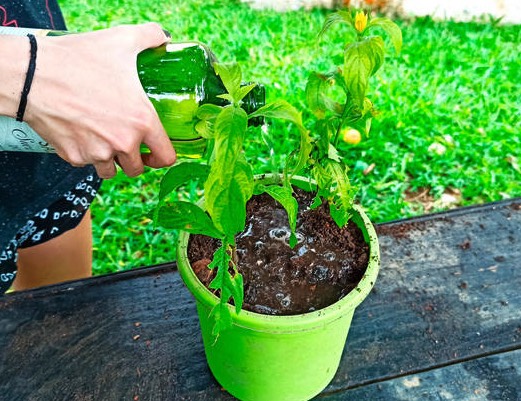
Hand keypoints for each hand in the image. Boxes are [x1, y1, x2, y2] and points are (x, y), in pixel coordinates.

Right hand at [24, 23, 176, 177]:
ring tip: (104, 139)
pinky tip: (81, 133)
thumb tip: (163, 38)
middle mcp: (122, 143)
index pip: (165, 157)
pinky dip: (85, 153)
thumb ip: (150, 37)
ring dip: (111, 160)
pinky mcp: (74, 157)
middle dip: (134, 159)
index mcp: (142, 121)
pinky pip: (86, 163)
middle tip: (128, 144)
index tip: (157, 154)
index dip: (164, 157)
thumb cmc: (78, 60)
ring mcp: (97, 153)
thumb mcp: (122, 41)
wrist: (33, 75)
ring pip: (110, 170)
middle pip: (137, 169)